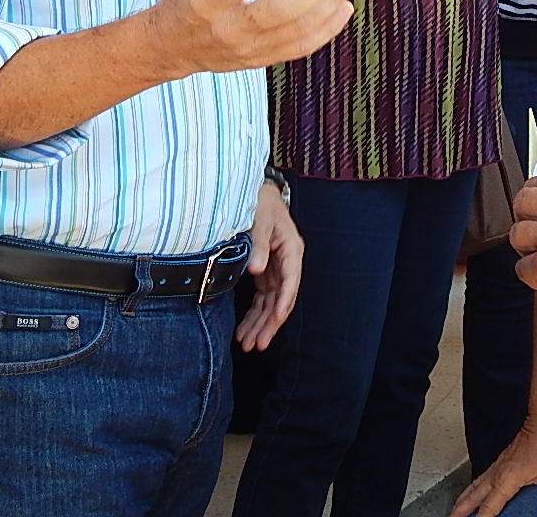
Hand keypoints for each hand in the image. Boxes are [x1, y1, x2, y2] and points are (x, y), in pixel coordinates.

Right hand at [150, 0, 361, 76]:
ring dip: (328, 8)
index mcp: (206, 0)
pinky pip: (298, 48)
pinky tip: (344, 7)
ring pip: (293, 32)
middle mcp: (228, 27)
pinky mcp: (261, 59)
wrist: (174, 47)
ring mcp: (247, 47)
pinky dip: (326, 31)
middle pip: (275, 12)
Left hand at [237, 180, 302, 349]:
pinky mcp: (265, 272)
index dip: (283, 301)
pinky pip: (262, 299)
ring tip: (247, 345)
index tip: (275, 319)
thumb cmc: (259, 202)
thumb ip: (258, 243)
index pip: (290, 279)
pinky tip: (244, 330)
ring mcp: (276, 269)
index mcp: (291, 247)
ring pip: (271, 303)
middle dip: (269, 323)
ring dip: (260, 324)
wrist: (255, 192)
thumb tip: (256, 269)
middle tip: (257, 344)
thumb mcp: (259, 218)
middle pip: (282, 298)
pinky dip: (254, 315)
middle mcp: (287, 261)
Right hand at [449, 416, 536, 516]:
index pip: (488, 508)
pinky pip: (481, 477)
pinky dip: (472, 487)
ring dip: (463, 499)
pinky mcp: (501, 460)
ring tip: (456, 509)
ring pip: (474, 486)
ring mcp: (498, 466)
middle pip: (474, 497)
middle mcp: (498, 473)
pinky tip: (474, 489)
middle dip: (461, 510)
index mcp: (506, 480)